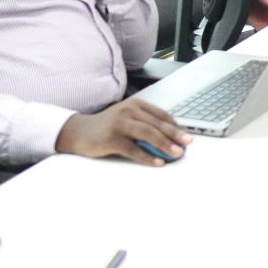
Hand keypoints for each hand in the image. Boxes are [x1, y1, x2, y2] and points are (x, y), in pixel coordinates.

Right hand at [55, 97, 191, 165]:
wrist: (79, 131)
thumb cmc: (108, 126)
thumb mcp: (128, 119)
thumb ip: (146, 123)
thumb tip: (171, 138)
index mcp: (136, 105)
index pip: (162, 115)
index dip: (176, 126)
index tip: (187, 136)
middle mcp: (129, 111)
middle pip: (157, 124)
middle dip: (175, 134)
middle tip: (188, 143)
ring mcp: (120, 124)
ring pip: (148, 134)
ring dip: (165, 145)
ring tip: (177, 153)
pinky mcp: (111, 139)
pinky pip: (133, 149)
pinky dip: (147, 156)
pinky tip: (158, 162)